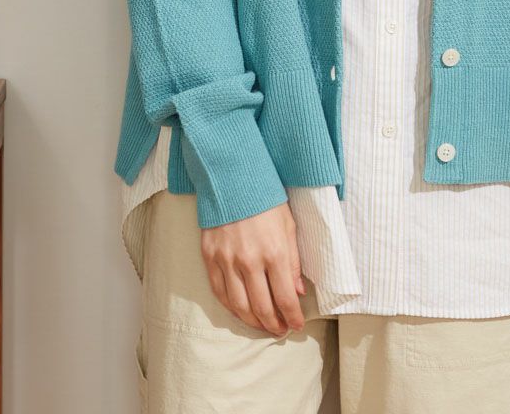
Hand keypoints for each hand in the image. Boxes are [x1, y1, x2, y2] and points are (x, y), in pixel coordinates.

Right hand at [200, 201, 307, 337]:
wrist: (232, 178)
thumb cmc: (265, 199)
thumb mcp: (288, 225)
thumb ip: (293, 260)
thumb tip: (298, 291)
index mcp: (274, 252)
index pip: (285, 298)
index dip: (292, 317)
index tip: (296, 326)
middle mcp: (249, 261)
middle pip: (262, 308)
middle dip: (274, 325)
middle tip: (280, 330)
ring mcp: (227, 260)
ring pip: (239, 306)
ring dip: (252, 322)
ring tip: (262, 326)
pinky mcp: (210, 257)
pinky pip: (219, 292)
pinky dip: (231, 307)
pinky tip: (240, 311)